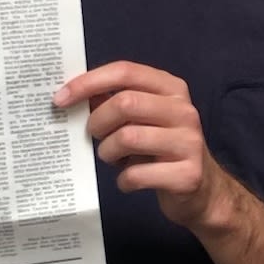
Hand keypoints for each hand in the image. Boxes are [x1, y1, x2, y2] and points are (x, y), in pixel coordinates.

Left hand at [54, 61, 228, 227]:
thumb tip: (73, 94)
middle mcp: (184, 110)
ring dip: (108, 152)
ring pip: (128, 138)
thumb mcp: (144, 119)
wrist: (202, 191)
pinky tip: (129, 181)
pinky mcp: (187, 175)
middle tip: (94, 135)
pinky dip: (123, 180)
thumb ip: (116, 102)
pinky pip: (137, 174)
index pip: (125, 71)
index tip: (61, 98)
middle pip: (125, 102)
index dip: (88, 82)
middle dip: (98, 121)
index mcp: (172, 89)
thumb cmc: (162, 150)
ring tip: (113, 158)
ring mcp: (188, 142)